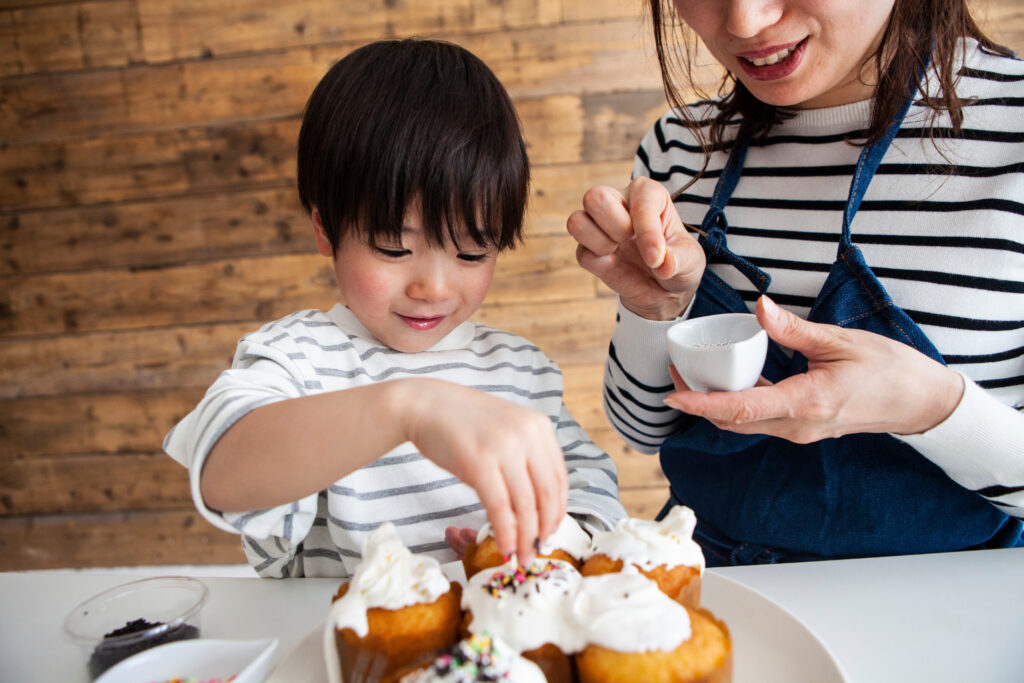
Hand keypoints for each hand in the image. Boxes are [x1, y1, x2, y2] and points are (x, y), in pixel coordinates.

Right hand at [402, 379, 568, 564]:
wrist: (422, 405)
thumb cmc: (461, 422)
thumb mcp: (504, 430)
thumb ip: (524, 457)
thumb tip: (535, 505)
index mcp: (539, 426)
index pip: (559, 478)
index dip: (557, 511)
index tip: (549, 531)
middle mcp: (527, 434)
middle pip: (547, 494)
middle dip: (544, 529)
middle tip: (538, 550)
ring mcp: (504, 447)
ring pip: (525, 505)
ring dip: (525, 538)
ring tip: (521, 557)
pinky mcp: (479, 463)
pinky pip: (499, 507)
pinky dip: (505, 532)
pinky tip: (504, 547)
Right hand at [567, 176, 705, 319]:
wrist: (665, 292)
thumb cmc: (678, 263)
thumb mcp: (690, 261)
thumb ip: (678, 259)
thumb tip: (662, 262)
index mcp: (648, 194)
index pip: (638, 197)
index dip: (646, 229)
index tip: (656, 257)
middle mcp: (619, 203)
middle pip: (595, 197)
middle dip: (616, 226)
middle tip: (631, 241)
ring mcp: (600, 227)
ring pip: (577, 221)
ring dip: (600, 243)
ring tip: (619, 252)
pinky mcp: (589, 251)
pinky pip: (581, 253)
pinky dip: (598, 264)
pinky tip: (615, 265)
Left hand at [664, 296, 965, 441]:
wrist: (920, 402)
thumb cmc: (888, 369)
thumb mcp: (840, 341)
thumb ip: (794, 329)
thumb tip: (759, 306)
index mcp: (806, 402)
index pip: (741, 409)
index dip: (702, 403)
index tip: (672, 394)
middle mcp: (798, 425)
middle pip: (734, 421)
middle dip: (698, 401)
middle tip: (673, 372)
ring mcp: (801, 431)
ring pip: (745, 424)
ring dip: (715, 404)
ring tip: (692, 373)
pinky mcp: (803, 427)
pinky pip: (762, 420)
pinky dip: (738, 403)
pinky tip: (730, 378)